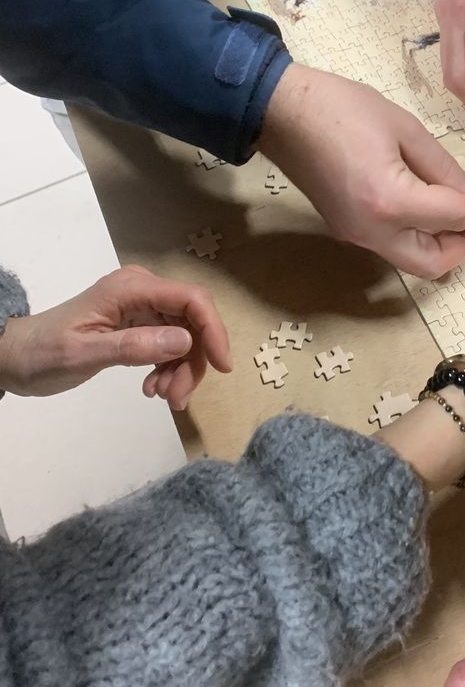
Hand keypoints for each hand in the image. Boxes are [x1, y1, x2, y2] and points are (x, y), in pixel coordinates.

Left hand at [0, 265, 230, 408]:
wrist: (14, 358)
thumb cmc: (42, 353)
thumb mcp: (83, 354)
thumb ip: (134, 346)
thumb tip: (185, 340)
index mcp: (131, 288)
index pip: (191, 300)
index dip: (213, 330)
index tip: (222, 365)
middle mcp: (143, 291)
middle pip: (193, 322)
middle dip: (194, 361)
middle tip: (178, 398)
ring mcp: (143, 307)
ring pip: (186, 337)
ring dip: (183, 371)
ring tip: (163, 397)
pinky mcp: (141, 324)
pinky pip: (172, 345)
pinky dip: (170, 370)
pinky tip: (154, 387)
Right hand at [258, 65, 464, 278]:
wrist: (278, 111)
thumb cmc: (338, 107)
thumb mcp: (403, 127)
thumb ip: (441, 165)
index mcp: (390, 201)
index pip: (453, 216)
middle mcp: (373, 231)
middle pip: (434, 264)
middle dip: (463, 243)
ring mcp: (357, 236)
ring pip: (413, 261)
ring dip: (440, 243)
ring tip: (451, 207)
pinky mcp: (347, 231)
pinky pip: (393, 247)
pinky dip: (417, 235)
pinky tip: (422, 203)